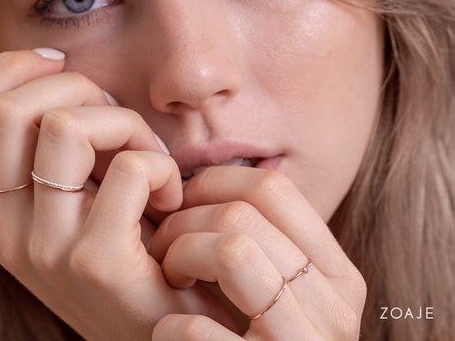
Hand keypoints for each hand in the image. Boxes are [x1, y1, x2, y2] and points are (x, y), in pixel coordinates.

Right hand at [0, 49, 234, 339]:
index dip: (7, 68)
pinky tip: (170, 196)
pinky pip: (131, 167)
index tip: (58, 64)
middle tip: (115, 116)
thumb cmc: (126, 252)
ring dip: (123, 122)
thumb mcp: (68, 197)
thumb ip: (47, 145)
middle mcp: (1, 230)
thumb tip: (55, 64)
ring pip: (64, 126)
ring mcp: (42, 249)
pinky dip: (163, 163)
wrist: (162, 335)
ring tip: (147, 155)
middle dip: (74, 86)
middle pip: (5, 110)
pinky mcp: (95, 262)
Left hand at [149, 167, 366, 339]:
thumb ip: (261, 238)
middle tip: (163, 249)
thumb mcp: (282, 290)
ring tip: (168, 278)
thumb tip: (198, 177)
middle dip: (183, 223)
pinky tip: (170, 331)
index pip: (273, 190)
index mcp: (339, 278)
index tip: (182, 203)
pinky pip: (197, 327)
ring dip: (180, 257)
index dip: (213, 184)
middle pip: (241, 217)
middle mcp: (334, 312)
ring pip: (231, 250)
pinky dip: (173, 325)